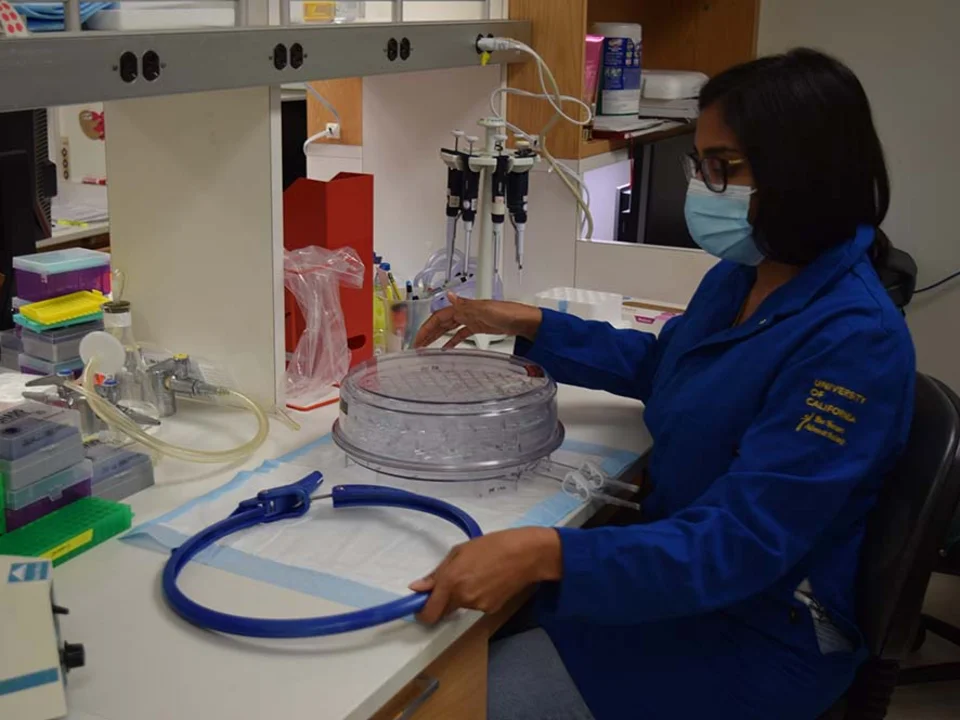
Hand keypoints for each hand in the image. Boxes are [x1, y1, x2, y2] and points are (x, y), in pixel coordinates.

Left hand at [409, 528, 561, 624]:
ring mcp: (478, 606)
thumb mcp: (460, 551)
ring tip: (477, 574)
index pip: (429, 613)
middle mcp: (462, 598)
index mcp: (452, 581)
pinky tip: (489, 581)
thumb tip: (417, 588)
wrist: (527, 554)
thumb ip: (437, 573)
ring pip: (460, 606)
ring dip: (461, 595)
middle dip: (442, 601)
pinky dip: (476, 596)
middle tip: (453, 581)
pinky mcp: (491, 610)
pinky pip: (475, 605)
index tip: (421, 605)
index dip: (421, 613)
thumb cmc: (492, 545)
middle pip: (443, 611)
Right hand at [414, 294, 542, 348]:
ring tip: (427, 347)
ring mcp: (472, 320)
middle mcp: (466, 312)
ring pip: (449, 328)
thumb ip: (465, 305)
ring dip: (437, 337)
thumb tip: (449, 295)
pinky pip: (461, 334)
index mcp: (465, 307)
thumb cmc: (509, 313)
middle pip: (441, 322)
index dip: (427, 327)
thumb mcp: (484, 310)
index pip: (439, 317)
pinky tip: (447, 348)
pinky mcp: (479, 327)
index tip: (418, 339)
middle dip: (428, 333)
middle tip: (417, 346)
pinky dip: (452, 341)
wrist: (526, 322)